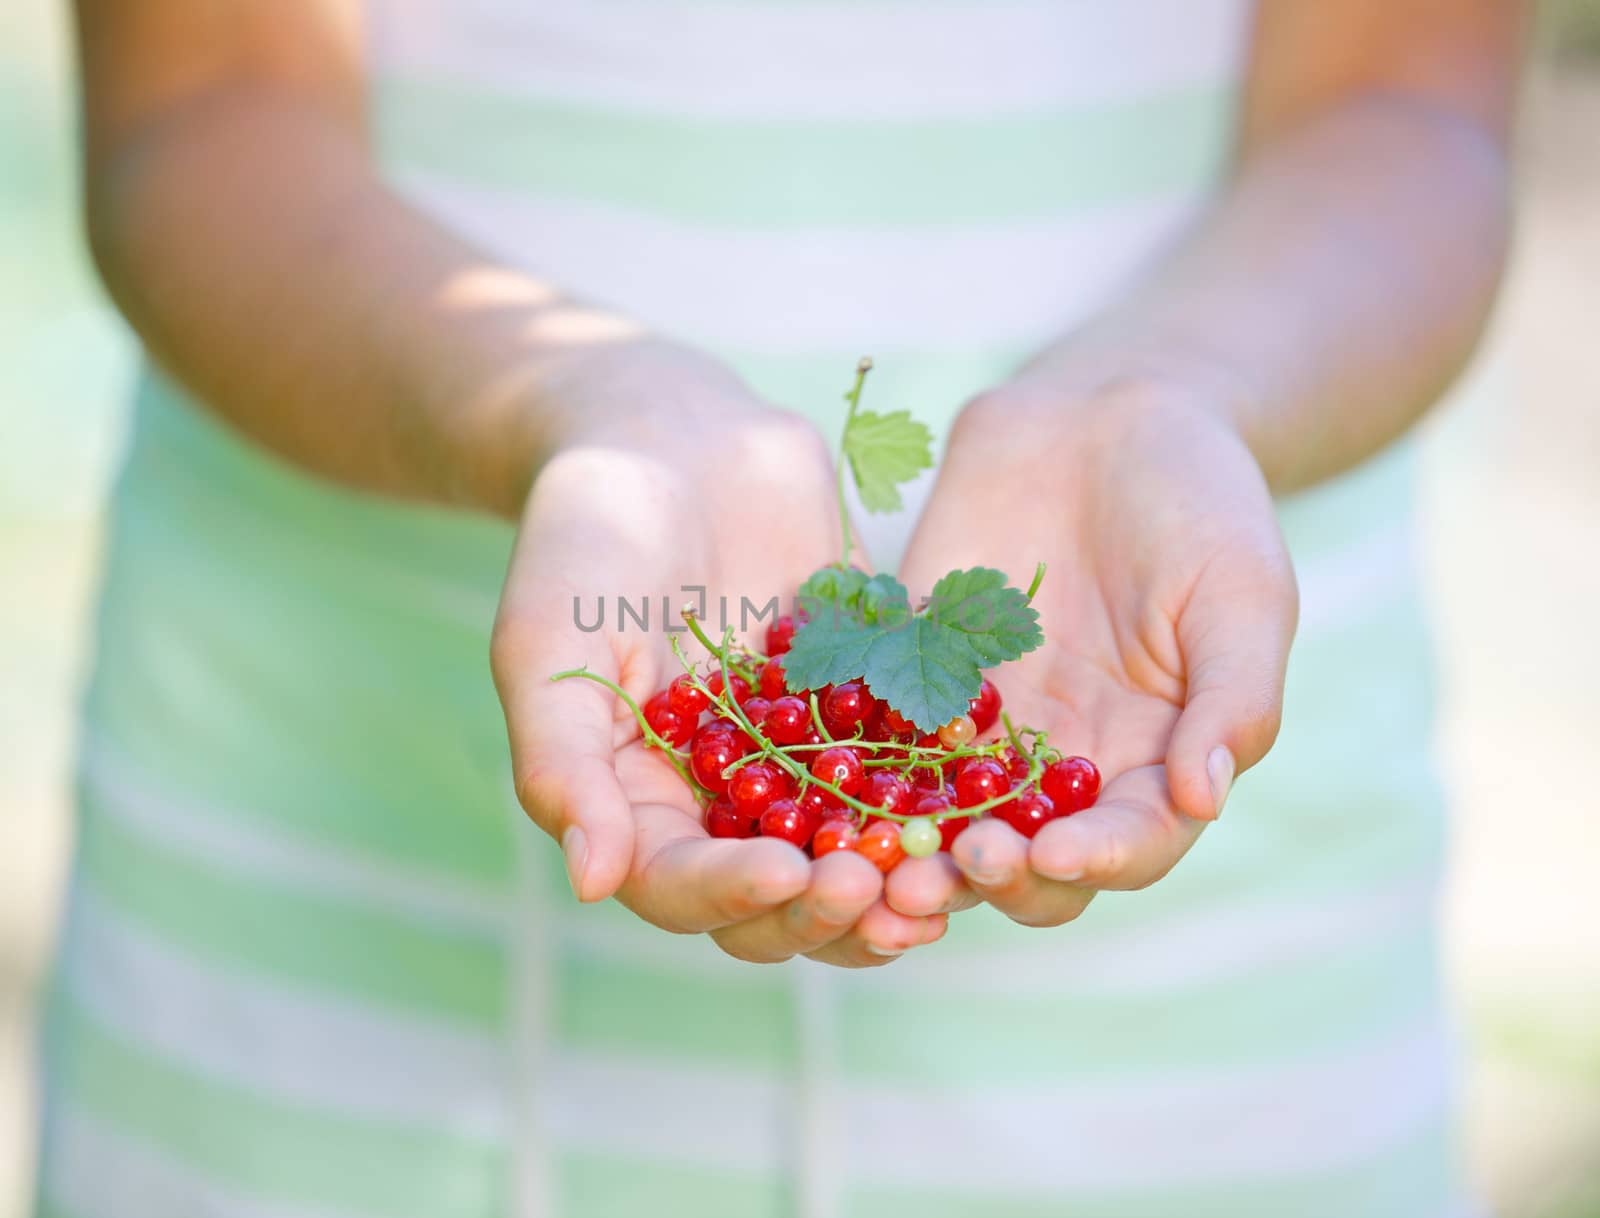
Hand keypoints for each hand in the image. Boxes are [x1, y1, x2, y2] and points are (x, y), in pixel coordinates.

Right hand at [491, 341, 947, 964]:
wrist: (674, 438)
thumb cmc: (588, 538)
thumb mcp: (549, 643)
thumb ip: (565, 763)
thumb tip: (593, 884)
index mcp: (639, 805)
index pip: (681, 885)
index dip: (733, 894)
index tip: (788, 874)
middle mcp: (724, 803)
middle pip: (777, 896)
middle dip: (827, 907)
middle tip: (879, 891)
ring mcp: (802, 760)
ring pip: (853, 853)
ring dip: (896, 882)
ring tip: (941, 883)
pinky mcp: (867, 709)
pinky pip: (912, 769)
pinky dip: (945, 796)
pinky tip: (989, 801)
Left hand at [894, 376, 1297, 926]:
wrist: (1105, 416)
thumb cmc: (1201, 504)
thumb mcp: (1242, 592)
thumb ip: (1232, 696)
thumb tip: (1201, 800)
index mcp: (1152, 764)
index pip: (1130, 844)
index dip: (1096, 862)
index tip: (1055, 856)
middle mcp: (1060, 768)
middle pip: (1025, 860)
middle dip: (988, 876)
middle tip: (947, 871)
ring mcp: (980, 729)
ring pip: (938, 819)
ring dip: (905, 850)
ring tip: (870, 860)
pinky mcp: (911, 676)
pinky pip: (874, 732)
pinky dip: (846, 763)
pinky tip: (808, 777)